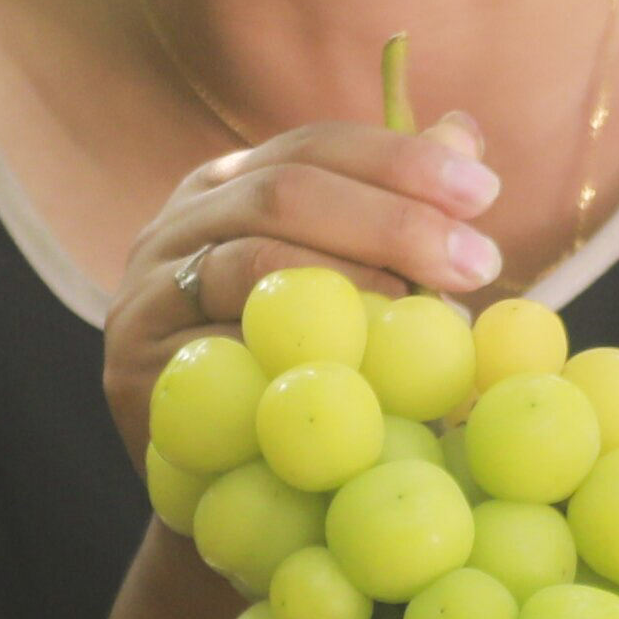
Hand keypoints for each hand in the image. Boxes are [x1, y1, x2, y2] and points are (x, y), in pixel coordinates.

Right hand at [100, 121, 509, 466]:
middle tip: (478, 264)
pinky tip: (361, 372)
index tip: (483, 196)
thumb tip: (465, 134)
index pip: (314, 145)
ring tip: (428, 317)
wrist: (226, 484)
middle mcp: (176, 225)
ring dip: (352, 284)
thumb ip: (399, 212)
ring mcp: (146, 293)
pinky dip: (297, 354)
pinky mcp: (135, 368)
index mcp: (227, 186)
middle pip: (285, 192)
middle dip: (392, 221)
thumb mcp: (356, 283)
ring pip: (249, 261)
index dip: (400, 160)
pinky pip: (220, 349)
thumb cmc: (303, 370)